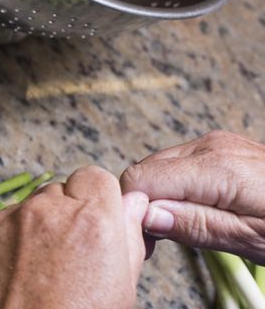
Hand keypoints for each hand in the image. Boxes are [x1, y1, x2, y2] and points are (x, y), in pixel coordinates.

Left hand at [0, 167, 148, 308]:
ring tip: (38, 278)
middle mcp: (40, 212)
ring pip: (21, 213)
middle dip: (63, 217)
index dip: (97, 202)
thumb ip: (129, 238)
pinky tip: (10, 286)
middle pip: (56, 194)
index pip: (94, 177)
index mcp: (89, 219)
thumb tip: (133, 203)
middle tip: (68, 259)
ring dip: (30, 234)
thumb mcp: (122, 289)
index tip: (97, 226)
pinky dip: (0, 253)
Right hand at [120, 130, 264, 263]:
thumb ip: (196, 225)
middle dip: (145, 206)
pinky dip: (175, 189)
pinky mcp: (218, 148)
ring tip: (184, 227)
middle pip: (145, 172)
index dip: (135, 211)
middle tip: (164, 242)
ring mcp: (213, 143)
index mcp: (215, 167)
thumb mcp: (251, 239)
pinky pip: (177, 165)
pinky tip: (194, 210)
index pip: (139, 179)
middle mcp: (209, 146)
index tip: (147, 240)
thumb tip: (146, 216)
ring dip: (160, 198)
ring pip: (158, 169)